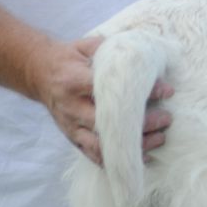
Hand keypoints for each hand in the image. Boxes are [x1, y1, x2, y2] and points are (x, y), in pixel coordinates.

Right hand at [32, 37, 173, 164]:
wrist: (40, 73)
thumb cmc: (71, 58)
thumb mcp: (88, 46)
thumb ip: (114, 52)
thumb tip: (149, 58)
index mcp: (74, 81)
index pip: (112, 90)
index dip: (142, 92)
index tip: (167, 91)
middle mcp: (71, 107)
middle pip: (110, 122)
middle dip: (142, 123)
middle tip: (167, 118)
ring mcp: (70, 125)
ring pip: (103, 144)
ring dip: (134, 145)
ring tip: (160, 138)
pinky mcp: (72, 137)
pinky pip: (94, 155)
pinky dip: (118, 159)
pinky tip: (140, 157)